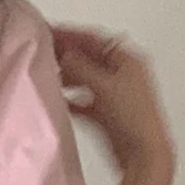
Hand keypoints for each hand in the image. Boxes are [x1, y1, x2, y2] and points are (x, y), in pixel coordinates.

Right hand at [52, 27, 174, 173]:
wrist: (142, 153)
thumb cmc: (132, 118)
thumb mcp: (104, 86)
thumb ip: (81, 68)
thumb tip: (64, 54)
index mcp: (126, 60)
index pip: (93, 39)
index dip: (70, 34)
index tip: (47, 31)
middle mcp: (120, 74)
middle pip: (88, 58)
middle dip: (65, 55)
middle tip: (41, 53)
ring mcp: (112, 94)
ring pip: (84, 78)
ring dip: (66, 76)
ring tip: (45, 75)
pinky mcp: (105, 113)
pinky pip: (83, 100)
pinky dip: (70, 98)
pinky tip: (56, 99)